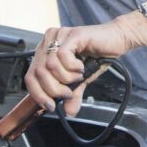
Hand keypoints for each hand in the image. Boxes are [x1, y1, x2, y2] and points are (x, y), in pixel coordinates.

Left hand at [24, 15, 144, 115]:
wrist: (117, 40)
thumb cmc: (97, 56)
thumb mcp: (81, 80)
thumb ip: (73, 93)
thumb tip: (69, 112)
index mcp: (46, 51)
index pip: (30, 76)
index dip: (38, 94)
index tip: (50, 105)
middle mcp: (49, 41)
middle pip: (38, 72)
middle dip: (53, 89)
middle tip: (68, 93)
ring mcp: (59, 36)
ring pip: (49, 65)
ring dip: (65, 78)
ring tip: (77, 77)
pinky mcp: (72, 34)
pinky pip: (62, 56)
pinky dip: (72, 67)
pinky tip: (81, 66)